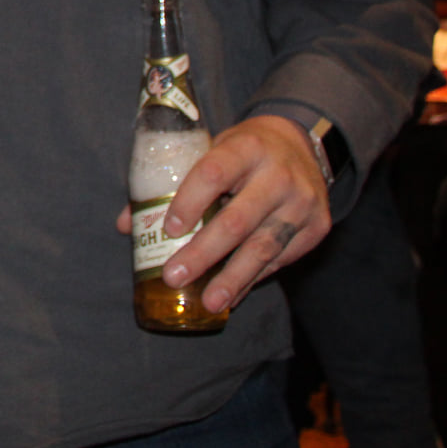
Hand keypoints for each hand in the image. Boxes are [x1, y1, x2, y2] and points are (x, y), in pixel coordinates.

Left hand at [116, 115, 330, 313]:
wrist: (300, 145)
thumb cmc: (242, 152)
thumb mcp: (211, 150)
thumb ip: (174, 183)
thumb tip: (128, 225)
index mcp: (246, 147)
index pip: (214, 172)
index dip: (190, 201)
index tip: (169, 229)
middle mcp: (279, 174)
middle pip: (237, 220)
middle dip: (203, 253)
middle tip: (174, 276)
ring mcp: (302, 203)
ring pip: (263, 247)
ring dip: (232, 278)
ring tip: (209, 302)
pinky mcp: (317, 227)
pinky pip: (280, 260)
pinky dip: (252, 279)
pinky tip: (232, 295)